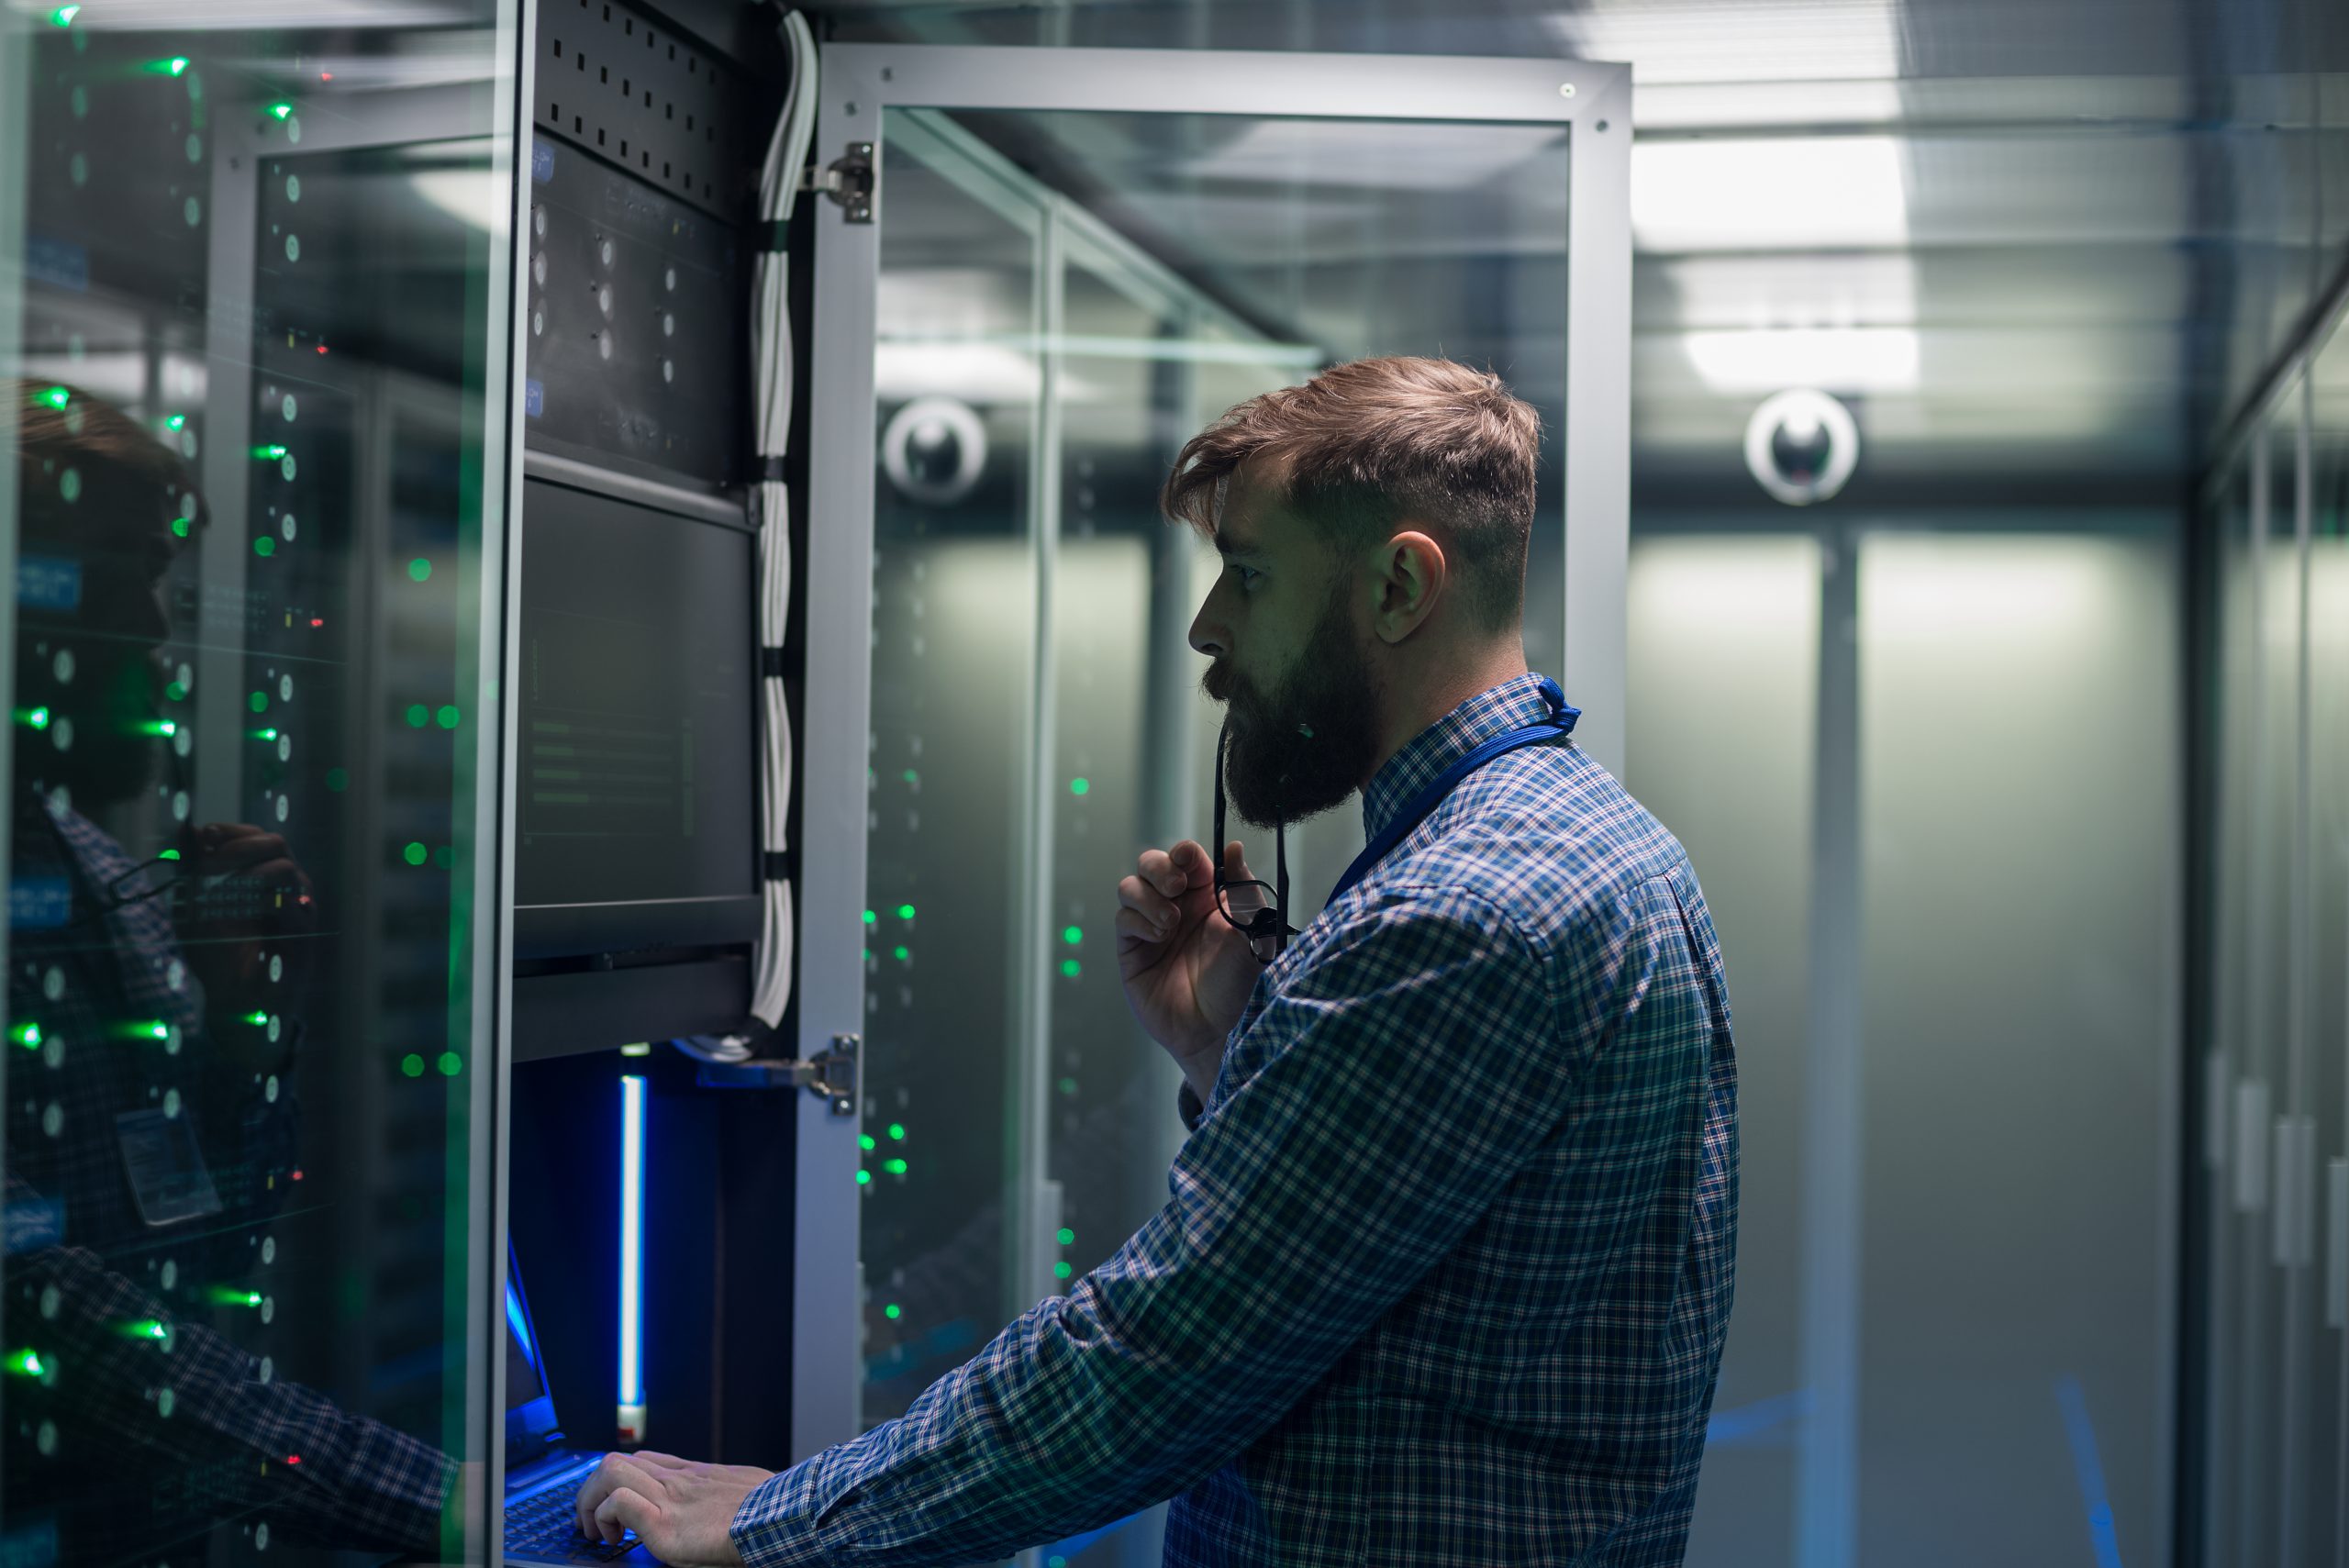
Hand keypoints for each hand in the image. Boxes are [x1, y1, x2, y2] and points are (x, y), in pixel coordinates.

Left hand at [176, 822, 317, 1013]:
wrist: (234, 1000)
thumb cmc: (216, 953)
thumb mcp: (192, 906)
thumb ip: (190, 868)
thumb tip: (186, 827)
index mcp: (260, 874)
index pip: (253, 834)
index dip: (229, 831)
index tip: (202, 837)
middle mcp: (285, 885)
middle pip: (274, 842)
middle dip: (237, 847)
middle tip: (206, 865)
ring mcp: (299, 905)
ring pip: (284, 867)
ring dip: (245, 875)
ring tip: (219, 895)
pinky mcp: (305, 929)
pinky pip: (290, 903)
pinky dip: (259, 903)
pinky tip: (238, 914)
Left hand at [573, 1451, 772, 1565]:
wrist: (783, 1518)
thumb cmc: (774, 1509)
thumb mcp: (748, 1490)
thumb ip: (730, 1495)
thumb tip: (740, 1509)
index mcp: (696, 1475)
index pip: (644, 1460)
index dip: (621, 1480)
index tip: (617, 1506)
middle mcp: (677, 1480)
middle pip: (616, 1461)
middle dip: (593, 1490)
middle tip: (596, 1523)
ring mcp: (669, 1498)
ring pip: (610, 1472)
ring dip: (592, 1502)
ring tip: (599, 1533)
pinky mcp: (663, 1524)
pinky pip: (620, 1503)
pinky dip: (607, 1517)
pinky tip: (615, 1539)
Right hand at [1116, 838, 1263, 1100]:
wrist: (1221, 1030)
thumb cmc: (1243, 983)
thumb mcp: (1253, 929)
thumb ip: (1242, 886)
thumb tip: (1232, 846)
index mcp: (1208, 896)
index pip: (1187, 857)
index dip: (1184, 853)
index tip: (1190, 861)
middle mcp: (1178, 907)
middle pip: (1151, 863)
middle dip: (1159, 867)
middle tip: (1177, 886)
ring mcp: (1152, 927)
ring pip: (1130, 886)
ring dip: (1148, 896)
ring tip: (1171, 923)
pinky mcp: (1133, 950)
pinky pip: (1123, 918)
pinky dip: (1138, 919)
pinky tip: (1159, 937)